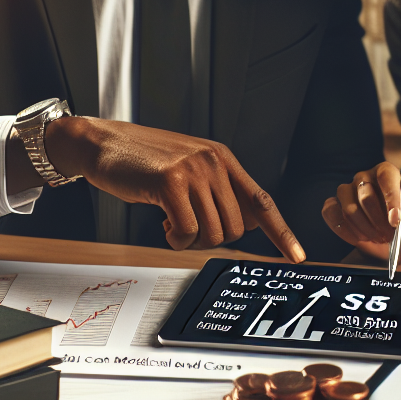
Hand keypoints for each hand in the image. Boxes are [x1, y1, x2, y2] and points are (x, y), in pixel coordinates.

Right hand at [15, 117, 304, 260]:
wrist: (103, 143)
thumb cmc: (143, 160)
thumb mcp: (189, 168)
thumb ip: (218, 190)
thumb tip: (248, 224)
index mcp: (223, 159)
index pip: (262, 200)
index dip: (282, 232)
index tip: (297, 257)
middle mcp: (214, 162)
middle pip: (236, 227)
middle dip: (212, 239)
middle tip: (187, 227)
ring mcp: (193, 171)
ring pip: (212, 232)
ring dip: (191, 240)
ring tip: (173, 222)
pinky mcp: (171, 182)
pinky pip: (187, 231)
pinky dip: (175, 238)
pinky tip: (164, 223)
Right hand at [321, 162, 400, 261]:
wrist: (394, 247)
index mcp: (388, 173)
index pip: (386, 175)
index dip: (391, 197)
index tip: (396, 221)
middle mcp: (365, 178)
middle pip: (366, 195)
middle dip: (378, 221)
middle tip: (388, 236)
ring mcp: (347, 191)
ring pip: (349, 208)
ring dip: (364, 229)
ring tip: (377, 237)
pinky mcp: (334, 205)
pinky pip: (330, 213)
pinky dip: (345, 231)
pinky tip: (359, 238)